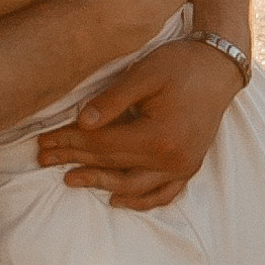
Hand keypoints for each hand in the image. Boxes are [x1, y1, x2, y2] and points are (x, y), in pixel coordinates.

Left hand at [37, 36, 245, 210]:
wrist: (219, 67)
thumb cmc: (181, 64)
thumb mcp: (145, 73)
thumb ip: (113, 100)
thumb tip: (83, 122)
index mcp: (159, 136)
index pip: (103, 145)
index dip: (71, 142)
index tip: (45, 141)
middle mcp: (172, 159)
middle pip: (113, 165)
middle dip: (75, 161)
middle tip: (45, 158)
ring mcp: (183, 167)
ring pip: (133, 186)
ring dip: (100, 184)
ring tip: (70, 179)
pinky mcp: (189, 167)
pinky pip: (163, 194)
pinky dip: (140, 200)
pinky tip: (117, 200)